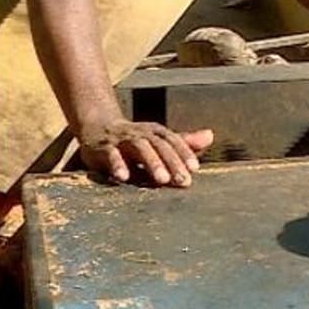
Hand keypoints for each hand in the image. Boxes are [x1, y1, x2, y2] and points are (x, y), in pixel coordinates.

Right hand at [77, 119, 213, 186]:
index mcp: (156, 132)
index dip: (185, 153)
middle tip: (184, 181)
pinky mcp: (102, 148)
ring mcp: (121, 139)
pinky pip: (111, 155)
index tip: (195, 169)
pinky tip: (124, 177)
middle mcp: (141, 133)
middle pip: (160, 145)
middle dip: (173, 163)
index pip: (174, 141)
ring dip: (152, 163)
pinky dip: (117, 164)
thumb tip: (210, 136)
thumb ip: (184, 141)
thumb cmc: (135, 139)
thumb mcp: (159, 140)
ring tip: (162, 180)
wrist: (98, 127)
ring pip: (139, 148)